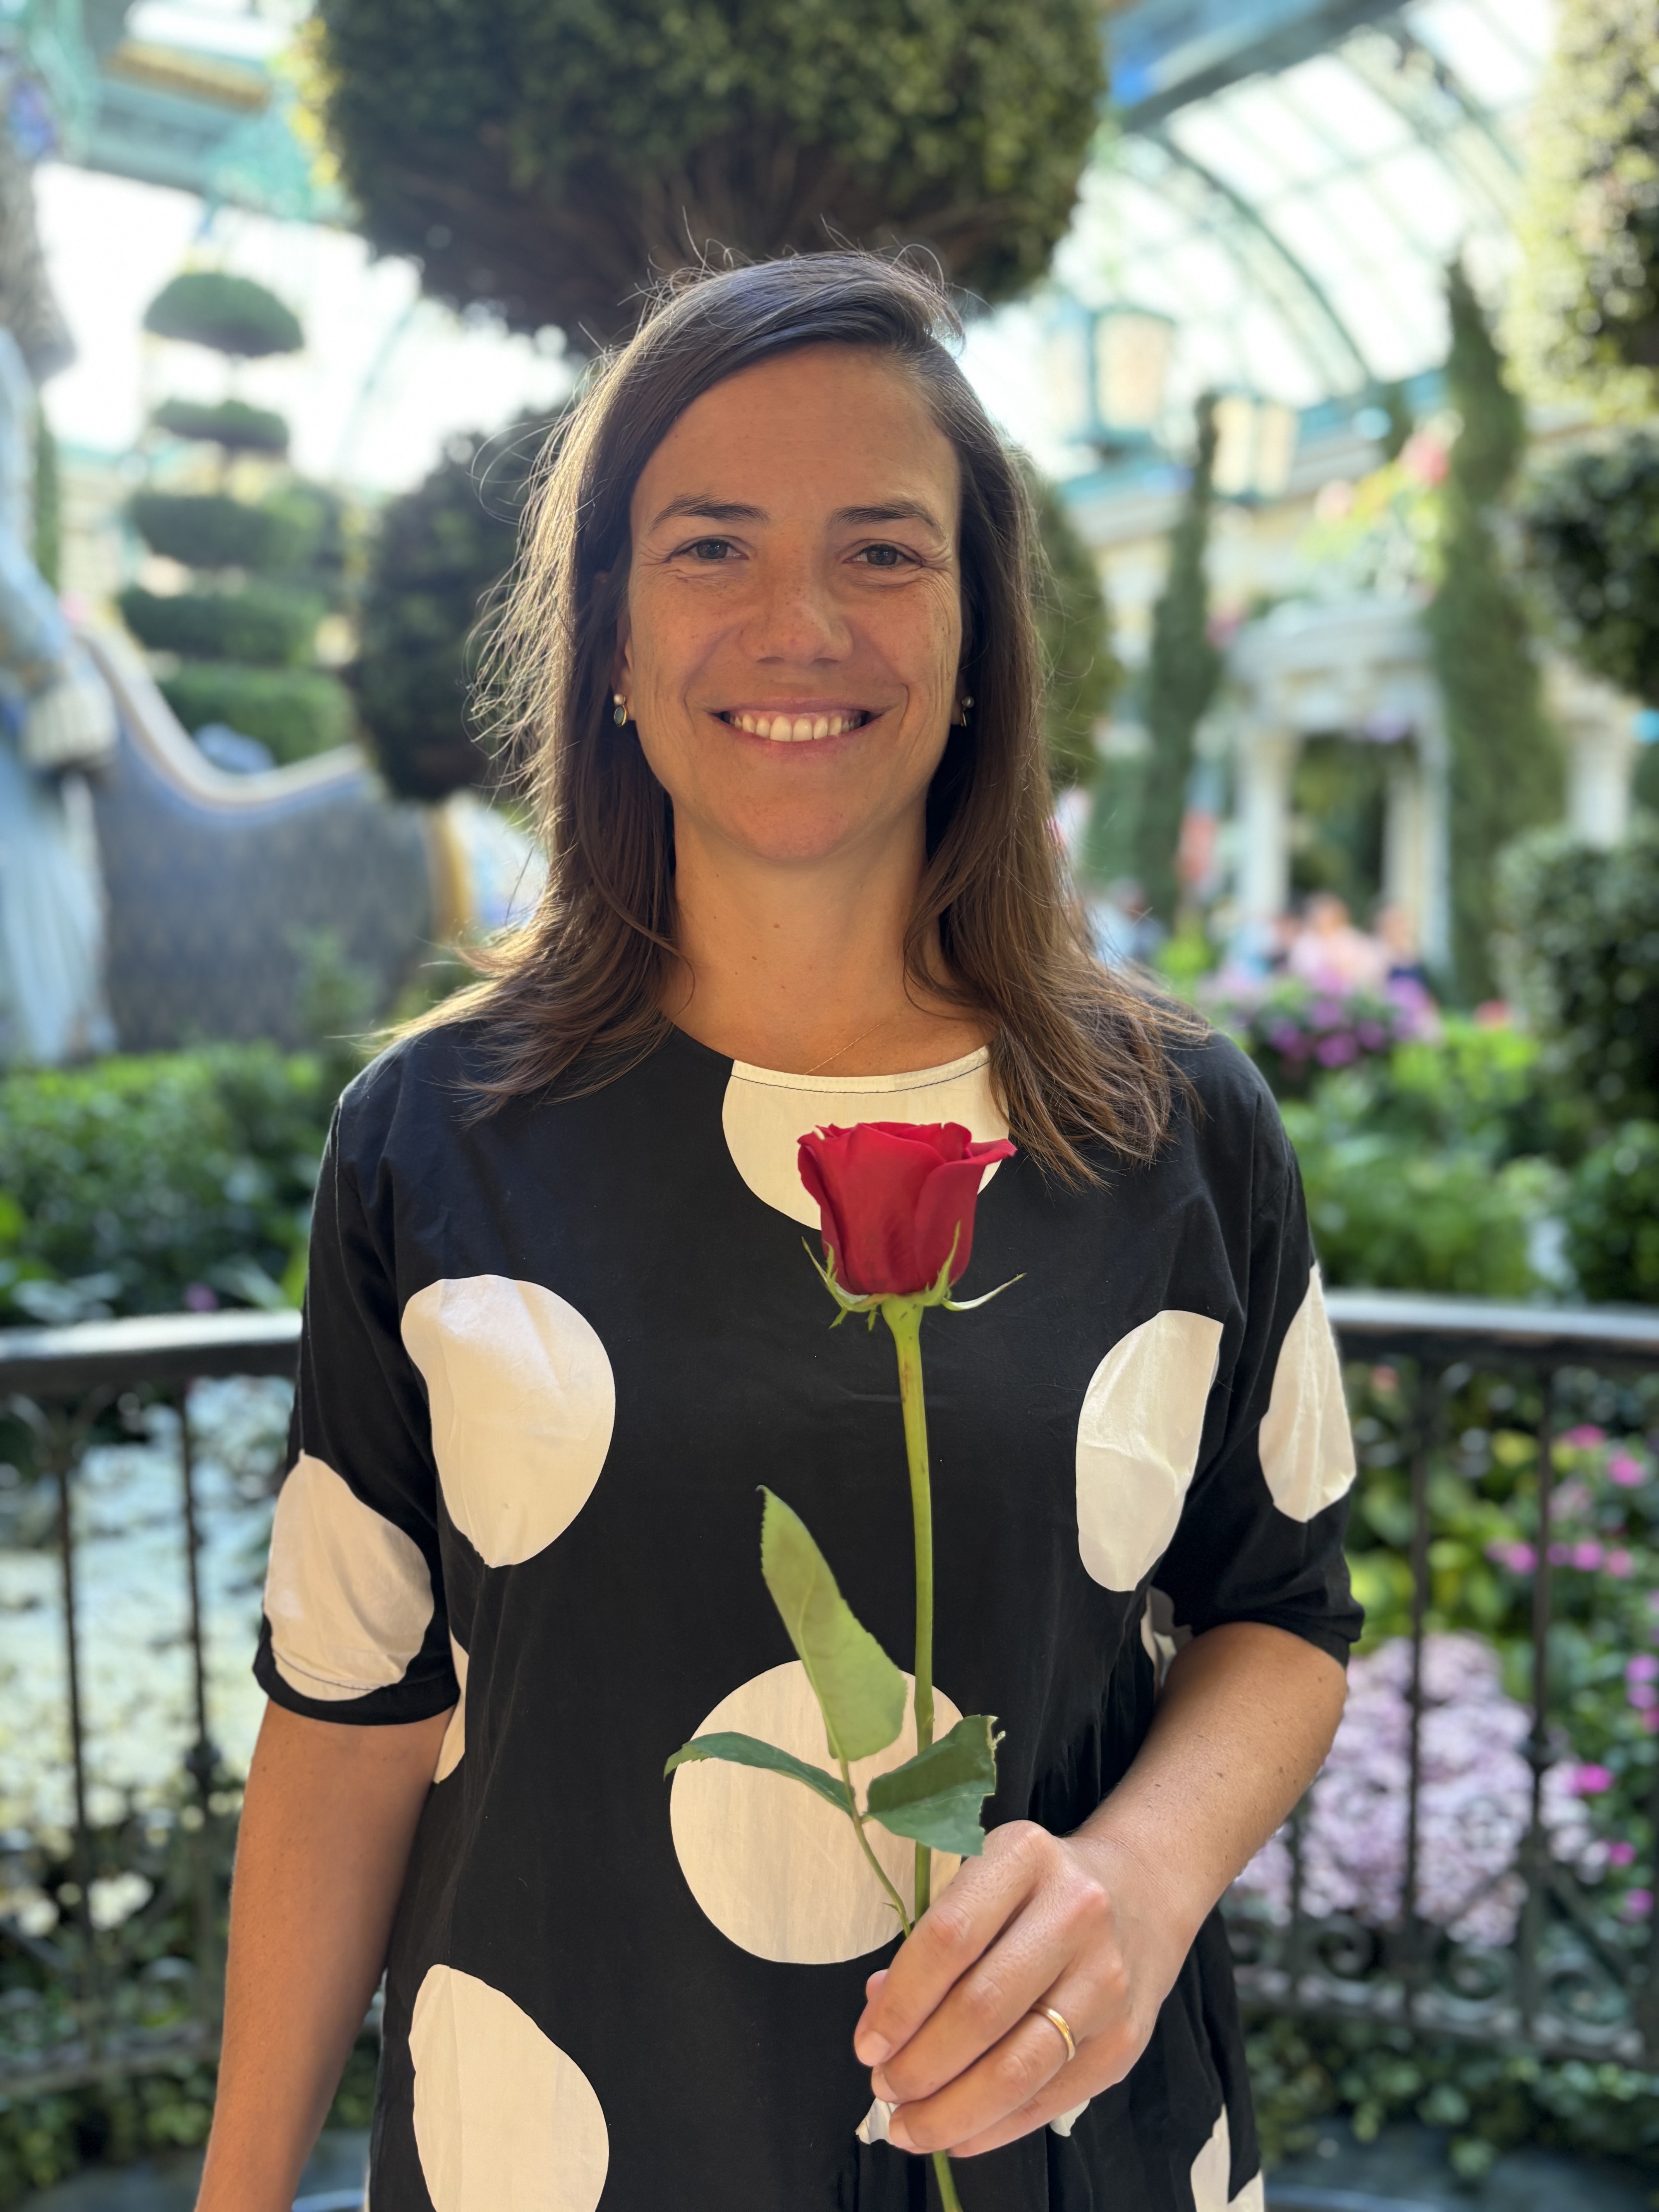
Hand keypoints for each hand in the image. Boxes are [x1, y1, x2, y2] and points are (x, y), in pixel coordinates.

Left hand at [851, 1820, 1194, 2158]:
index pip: (949, 1938)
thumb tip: (877, 2012)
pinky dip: (995, 2127)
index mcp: (1024, 1858)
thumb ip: (931, 1942)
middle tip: (884, 2091)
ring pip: (1018, 2069)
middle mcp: (1075, 1914)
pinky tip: (958, 2134)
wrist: (1142, 1893)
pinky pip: (1050, 2099)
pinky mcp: (1125, 2041)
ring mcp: (1107, 1981)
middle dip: (920, 2066)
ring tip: (909, 2128)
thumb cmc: (1038, 1891)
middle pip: (981, 2010)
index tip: (867, 2046)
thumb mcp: (985, 1881)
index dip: (900, 2002)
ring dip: (952, 2111)